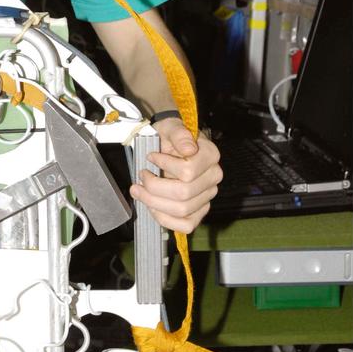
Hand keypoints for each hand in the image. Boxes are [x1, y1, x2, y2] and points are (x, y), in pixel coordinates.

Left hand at [129, 117, 222, 233]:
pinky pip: (186, 225)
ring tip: (138, 191)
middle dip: (154, 188)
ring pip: (182, 210)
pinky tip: (152, 207)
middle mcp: (213, 177)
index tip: (150, 157)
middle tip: (140, 177)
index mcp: (210, 155)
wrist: (168, 143)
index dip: (164, 166)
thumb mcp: (170, 126)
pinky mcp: (199, 210)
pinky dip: (166, 219)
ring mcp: (207, 195)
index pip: (187, 171)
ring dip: (154, 203)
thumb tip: (189, 149)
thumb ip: (179, 134)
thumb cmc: (170, 136)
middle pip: (183, 194)